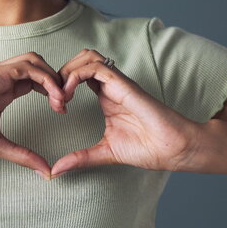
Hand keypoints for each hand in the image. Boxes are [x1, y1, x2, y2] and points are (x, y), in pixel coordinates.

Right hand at [0, 52, 65, 176]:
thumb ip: (22, 154)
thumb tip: (45, 171)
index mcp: (3, 90)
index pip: (35, 79)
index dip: (53, 89)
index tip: (62, 109)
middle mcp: (1, 78)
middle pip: (38, 64)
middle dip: (57, 79)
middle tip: (65, 104)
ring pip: (34, 60)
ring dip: (52, 77)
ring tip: (60, 100)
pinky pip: (24, 68)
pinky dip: (44, 78)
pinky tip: (51, 97)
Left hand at [50, 49, 201, 177]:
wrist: (173, 148)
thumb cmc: (147, 148)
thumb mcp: (103, 152)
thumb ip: (80, 158)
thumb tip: (55, 170)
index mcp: (105, 96)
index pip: (78, 75)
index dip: (61, 85)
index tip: (54, 108)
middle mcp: (110, 85)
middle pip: (79, 59)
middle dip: (60, 74)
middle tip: (53, 100)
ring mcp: (117, 82)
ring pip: (87, 56)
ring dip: (67, 71)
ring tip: (60, 97)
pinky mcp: (123, 84)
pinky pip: (96, 66)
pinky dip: (76, 76)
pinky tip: (69, 96)